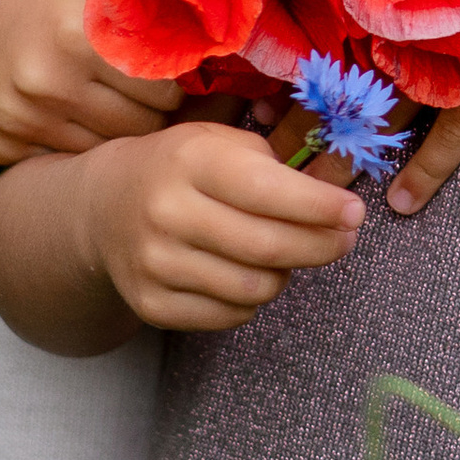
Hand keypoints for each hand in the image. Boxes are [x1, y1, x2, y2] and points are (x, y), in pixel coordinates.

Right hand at [0, 0, 179, 163]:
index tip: (180, 72)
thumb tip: (218, 25)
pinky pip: (61, 159)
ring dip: (121, 132)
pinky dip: (78, 143)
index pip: (161, 88)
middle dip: (157, 113)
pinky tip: (78, 112)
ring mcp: (18, 119)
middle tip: (157, 93)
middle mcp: (47, 84)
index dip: (179, 82)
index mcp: (78, 35)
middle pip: (137, 127)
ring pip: (103, 151)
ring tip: (122, 102)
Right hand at [78, 118, 365, 332]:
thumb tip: (335, 208)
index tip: (355, 212)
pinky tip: (248, 272)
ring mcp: (154, 263)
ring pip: (252, 288)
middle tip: (345, 239)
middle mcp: (167, 212)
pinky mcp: (150, 304)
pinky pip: (228, 316)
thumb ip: (274, 168)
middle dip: (320, 246)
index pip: (266, 190)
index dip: (319, 206)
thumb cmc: (183, 166)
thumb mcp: (221, 142)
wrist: (105, 206)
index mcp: (192, 160)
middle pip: (266, 247)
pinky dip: (253, 300)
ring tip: (285, 251)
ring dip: (285, 273)